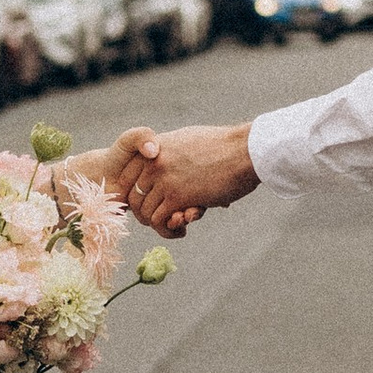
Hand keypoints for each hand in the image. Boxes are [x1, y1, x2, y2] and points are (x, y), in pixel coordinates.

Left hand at [113, 122, 255, 236]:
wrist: (245, 150)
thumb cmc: (224, 146)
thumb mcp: (188, 140)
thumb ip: (171, 152)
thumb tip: (166, 158)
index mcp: (154, 147)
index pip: (127, 178)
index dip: (137, 196)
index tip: (150, 204)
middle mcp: (152, 162)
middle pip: (133, 198)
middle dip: (147, 214)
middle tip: (164, 220)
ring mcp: (163, 179)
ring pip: (145, 213)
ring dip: (159, 226)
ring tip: (176, 227)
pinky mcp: (176, 197)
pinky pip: (159, 222)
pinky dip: (168, 232)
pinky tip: (182, 231)